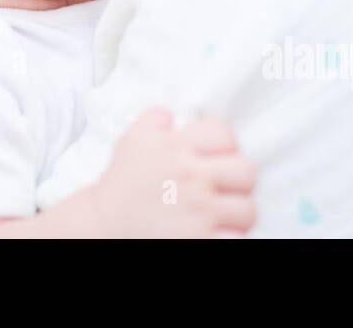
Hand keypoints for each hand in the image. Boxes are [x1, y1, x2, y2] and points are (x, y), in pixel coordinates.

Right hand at [85, 108, 255, 237]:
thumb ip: (154, 119)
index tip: (218, 158)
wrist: (104, 225)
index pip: (225, 134)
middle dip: (237, 180)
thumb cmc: (121, 187)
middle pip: (246, 171)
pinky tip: (219, 232)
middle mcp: (191, 176)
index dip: (225, 146)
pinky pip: (238, 237)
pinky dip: (232, 235)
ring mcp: (199, 210)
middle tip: (224, 188)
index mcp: (178, 147)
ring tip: (222, 215)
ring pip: (248, 208)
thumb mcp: (132, 141)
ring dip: (237, 212)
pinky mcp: (202, 239)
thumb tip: (170, 114)